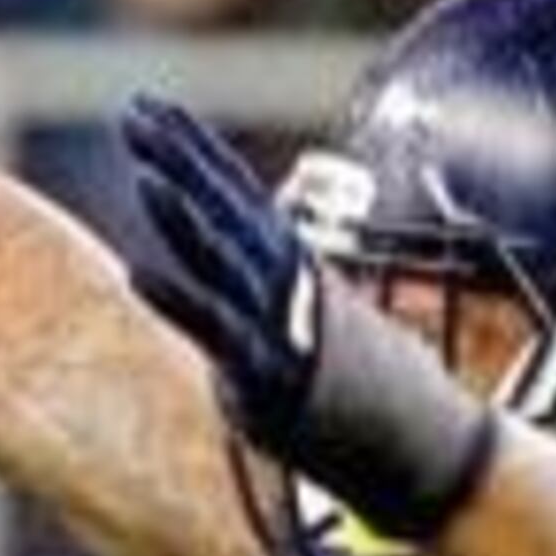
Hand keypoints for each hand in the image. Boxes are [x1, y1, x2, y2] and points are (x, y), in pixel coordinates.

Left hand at [118, 94, 499, 543]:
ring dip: (181, 214)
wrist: (422, 447)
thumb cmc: (369, 392)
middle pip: (224, 206)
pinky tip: (136, 273)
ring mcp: (279, 325)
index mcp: (293, 264)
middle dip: (177, 157)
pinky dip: (176, 299)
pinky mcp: (271, 373)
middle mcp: (286, 283)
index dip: (193, 147)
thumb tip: (256, 270)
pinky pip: (217, 329)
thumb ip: (283, 289)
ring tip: (142, 173)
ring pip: (222, 257)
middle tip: (134, 111)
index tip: (151, 108)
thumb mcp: (318, 323)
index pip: (236, 191)